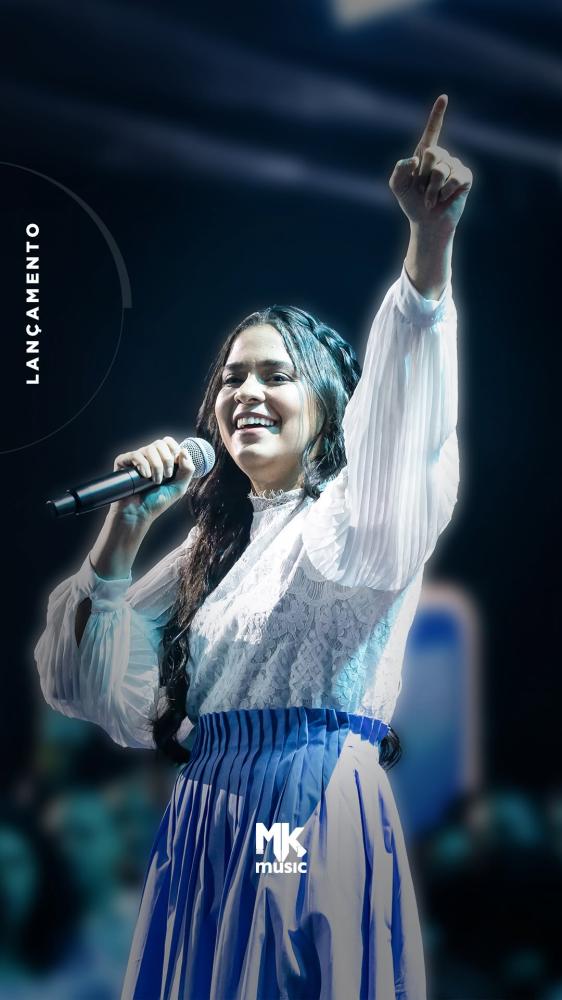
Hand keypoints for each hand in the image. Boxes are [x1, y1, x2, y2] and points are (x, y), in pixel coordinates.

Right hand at [110, 436, 194, 524]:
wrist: (139, 514)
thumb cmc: (157, 502)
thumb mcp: (179, 487)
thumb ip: (187, 470)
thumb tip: (184, 450)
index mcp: (162, 459)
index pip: (169, 442)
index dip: (174, 450)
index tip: (175, 466)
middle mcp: (149, 457)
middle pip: (160, 443)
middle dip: (167, 460)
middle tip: (166, 477)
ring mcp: (136, 459)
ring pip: (149, 448)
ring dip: (156, 466)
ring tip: (155, 482)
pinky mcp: (123, 463)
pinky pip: (135, 455)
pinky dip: (143, 464)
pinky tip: (145, 476)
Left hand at [389, 94, 472, 233]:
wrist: (427, 223)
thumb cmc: (412, 203)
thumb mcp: (398, 186)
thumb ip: (399, 170)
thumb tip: (414, 159)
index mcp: (425, 154)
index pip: (432, 131)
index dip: (438, 114)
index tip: (444, 98)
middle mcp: (442, 157)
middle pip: (433, 153)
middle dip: (424, 176)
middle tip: (423, 191)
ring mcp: (455, 165)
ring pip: (442, 170)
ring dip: (433, 190)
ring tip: (432, 199)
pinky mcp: (465, 177)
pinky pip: (456, 178)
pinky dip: (446, 191)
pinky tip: (445, 198)